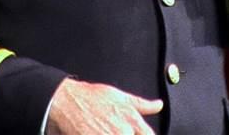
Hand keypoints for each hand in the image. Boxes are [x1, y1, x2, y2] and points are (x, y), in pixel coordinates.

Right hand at [46, 78, 162, 134]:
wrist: (69, 103)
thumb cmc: (93, 98)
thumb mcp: (120, 96)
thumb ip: (142, 104)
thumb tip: (159, 105)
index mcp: (132, 120)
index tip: (138, 133)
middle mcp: (123, 133)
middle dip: (126, 134)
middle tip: (114, 127)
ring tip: (106, 129)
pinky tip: (100, 132)